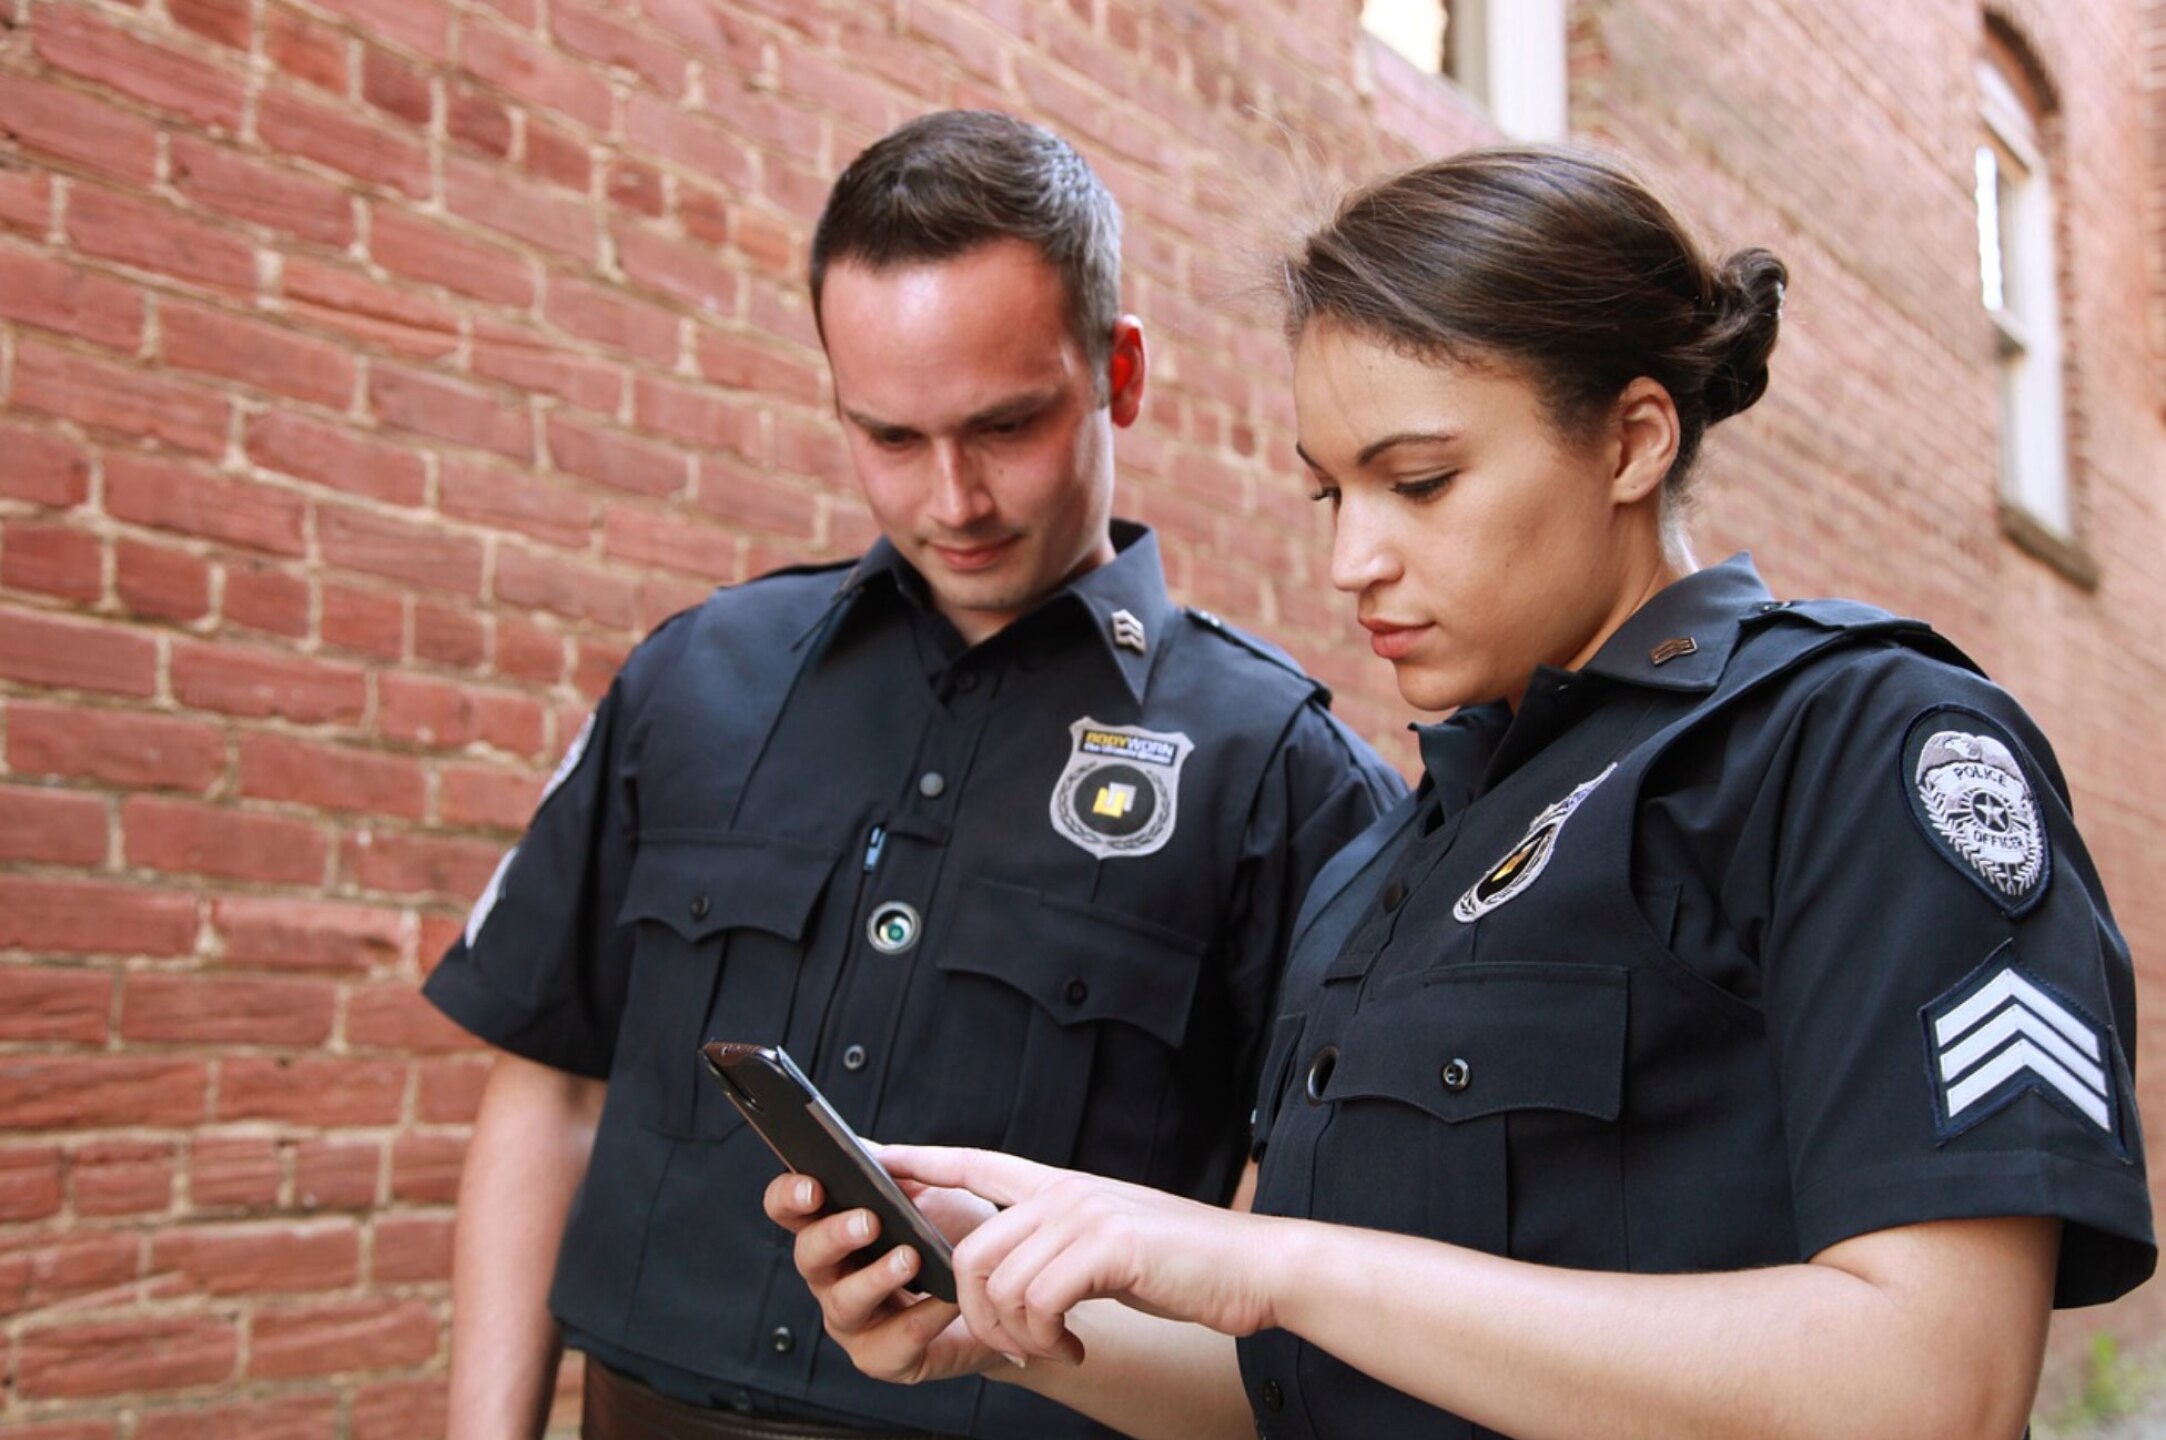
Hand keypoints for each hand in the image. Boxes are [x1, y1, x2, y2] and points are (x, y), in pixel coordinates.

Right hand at [762, 1167, 1004, 1385]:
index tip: (814, 1186)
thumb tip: (868, 1151)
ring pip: (843, 1303)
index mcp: (832, 1225)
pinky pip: (892, 1343)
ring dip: (875, 1278)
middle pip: (807, 1255)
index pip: (789, 1208)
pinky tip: (946, 1300)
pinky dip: (921, 1319)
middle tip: (868, 1221)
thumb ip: (897, 1169)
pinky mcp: (884, 1357)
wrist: (1001, 1286)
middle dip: (834, 1236)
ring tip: (911, 1258)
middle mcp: (832, 1274)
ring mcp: (853, 1321)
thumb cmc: (957, 1233)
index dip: (790, 1196)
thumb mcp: (933, 1189)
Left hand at [876, 1146, 1284, 1366]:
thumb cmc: (1183, 1265)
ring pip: (998, 1280)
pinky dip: (1047, 1339)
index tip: (876, 1158)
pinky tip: (1076, 1347)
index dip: (922, 1162)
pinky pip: (1037, 1301)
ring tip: (1052, 1349)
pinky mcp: (1109, 1247)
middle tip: (1014, 1346)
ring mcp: (1086, 1215)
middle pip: (970, 1247)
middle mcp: (1066, 1192)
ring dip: (1015, 1335)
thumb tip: (1009, 1278)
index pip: (975, 1162)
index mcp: (1062, 1186)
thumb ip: (1057, 1245)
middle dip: (975, 1313)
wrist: (1255, 1268)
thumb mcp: (1108, 1242)